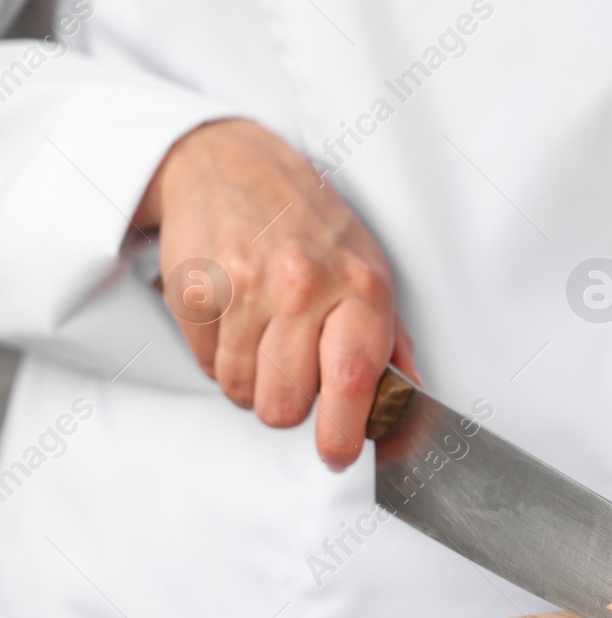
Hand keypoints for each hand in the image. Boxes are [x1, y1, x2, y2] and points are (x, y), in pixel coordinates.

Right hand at [133, 119, 416, 469]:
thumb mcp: (369, 270)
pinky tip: (233, 319)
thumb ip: (391, 341)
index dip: (343, 433)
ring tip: (263, 340)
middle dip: (287, 405)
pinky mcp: (196, 288)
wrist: (233, 164)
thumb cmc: (310, 224)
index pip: (354, 380)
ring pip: (241, 390)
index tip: (337, 453)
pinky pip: (204, 363)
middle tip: (292, 374)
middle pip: (286, 402)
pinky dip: (217, 356)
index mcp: (360, 288)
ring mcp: (245, 286)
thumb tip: (409, 400)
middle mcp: (304, 286)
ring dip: (250, 382)